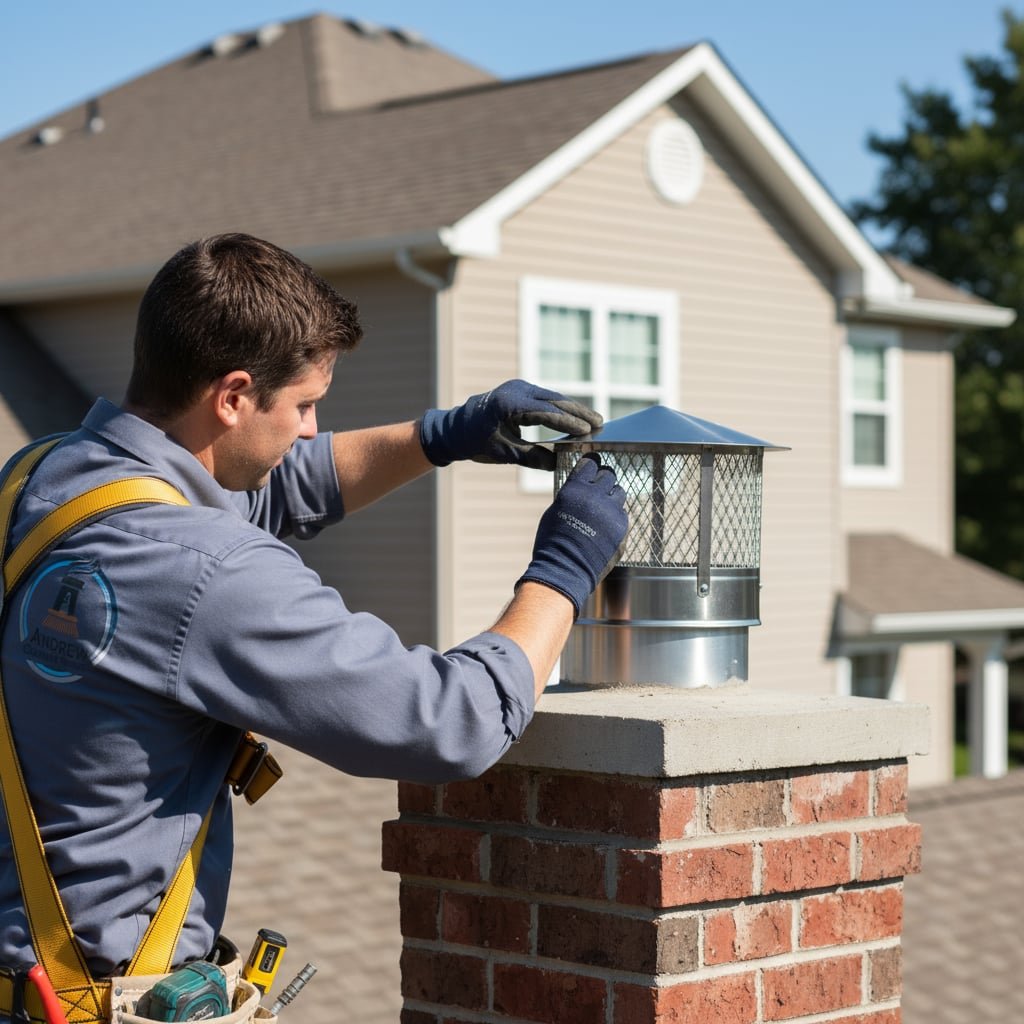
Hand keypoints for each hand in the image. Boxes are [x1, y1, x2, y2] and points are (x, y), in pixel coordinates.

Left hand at [418, 379, 601, 468]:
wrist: (454, 429)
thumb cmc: (476, 443)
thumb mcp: (503, 453)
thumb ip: (531, 457)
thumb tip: (557, 464)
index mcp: (508, 404)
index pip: (546, 412)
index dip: (569, 421)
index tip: (589, 430)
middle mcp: (515, 390)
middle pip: (554, 400)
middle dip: (578, 412)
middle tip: (601, 422)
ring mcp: (518, 388)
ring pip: (552, 397)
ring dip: (572, 409)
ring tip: (594, 420)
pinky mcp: (519, 391)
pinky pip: (545, 398)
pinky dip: (560, 408)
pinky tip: (575, 416)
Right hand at [517, 454, 627, 615]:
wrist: (565, 570)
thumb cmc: (552, 542)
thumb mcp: (555, 511)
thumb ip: (571, 495)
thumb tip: (581, 487)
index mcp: (574, 489)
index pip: (590, 464)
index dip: (591, 464)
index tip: (592, 465)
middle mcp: (595, 496)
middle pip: (608, 475)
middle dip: (603, 480)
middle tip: (598, 487)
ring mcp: (610, 512)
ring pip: (619, 492)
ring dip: (611, 496)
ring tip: (602, 507)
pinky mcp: (621, 527)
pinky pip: (622, 513)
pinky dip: (615, 515)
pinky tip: (605, 525)